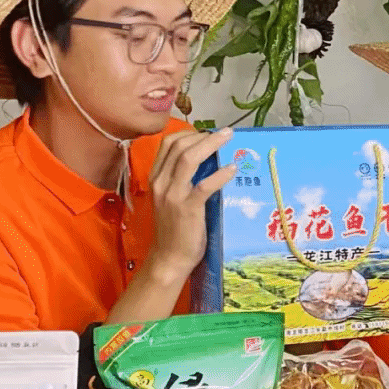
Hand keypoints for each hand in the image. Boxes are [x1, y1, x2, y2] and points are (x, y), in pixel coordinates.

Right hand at [146, 127, 236, 281]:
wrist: (169, 257)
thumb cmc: (175, 227)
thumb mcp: (173, 197)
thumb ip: (183, 178)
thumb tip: (209, 159)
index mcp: (156, 177)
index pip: (168, 144)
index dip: (189, 133)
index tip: (208, 132)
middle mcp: (161, 182)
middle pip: (179, 146)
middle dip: (204, 135)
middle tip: (226, 132)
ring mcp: (173, 195)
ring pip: (188, 159)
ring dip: (211, 145)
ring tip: (230, 139)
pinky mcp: (188, 208)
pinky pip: (204, 186)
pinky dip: (220, 174)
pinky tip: (233, 168)